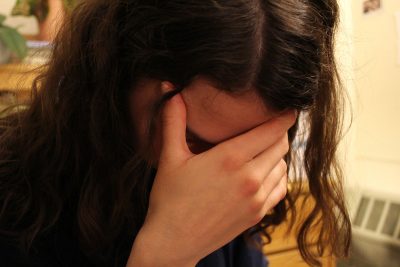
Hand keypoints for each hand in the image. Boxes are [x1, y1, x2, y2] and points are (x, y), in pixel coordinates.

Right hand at [128, 84, 295, 266]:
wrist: (173, 242)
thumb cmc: (169, 199)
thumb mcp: (170, 157)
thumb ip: (173, 121)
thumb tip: (169, 89)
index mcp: (230, 158)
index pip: (271, 130)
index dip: (283, 117)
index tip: (288, 109)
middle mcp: (250, 178)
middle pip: (281, 146)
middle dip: (279, 133)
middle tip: (270, 127)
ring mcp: (256, 199)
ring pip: (282, 167)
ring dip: (277, 155)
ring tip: (264, 149)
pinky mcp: (257, 215)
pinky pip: (280, 189)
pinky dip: (277, 177)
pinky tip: (264, 174)